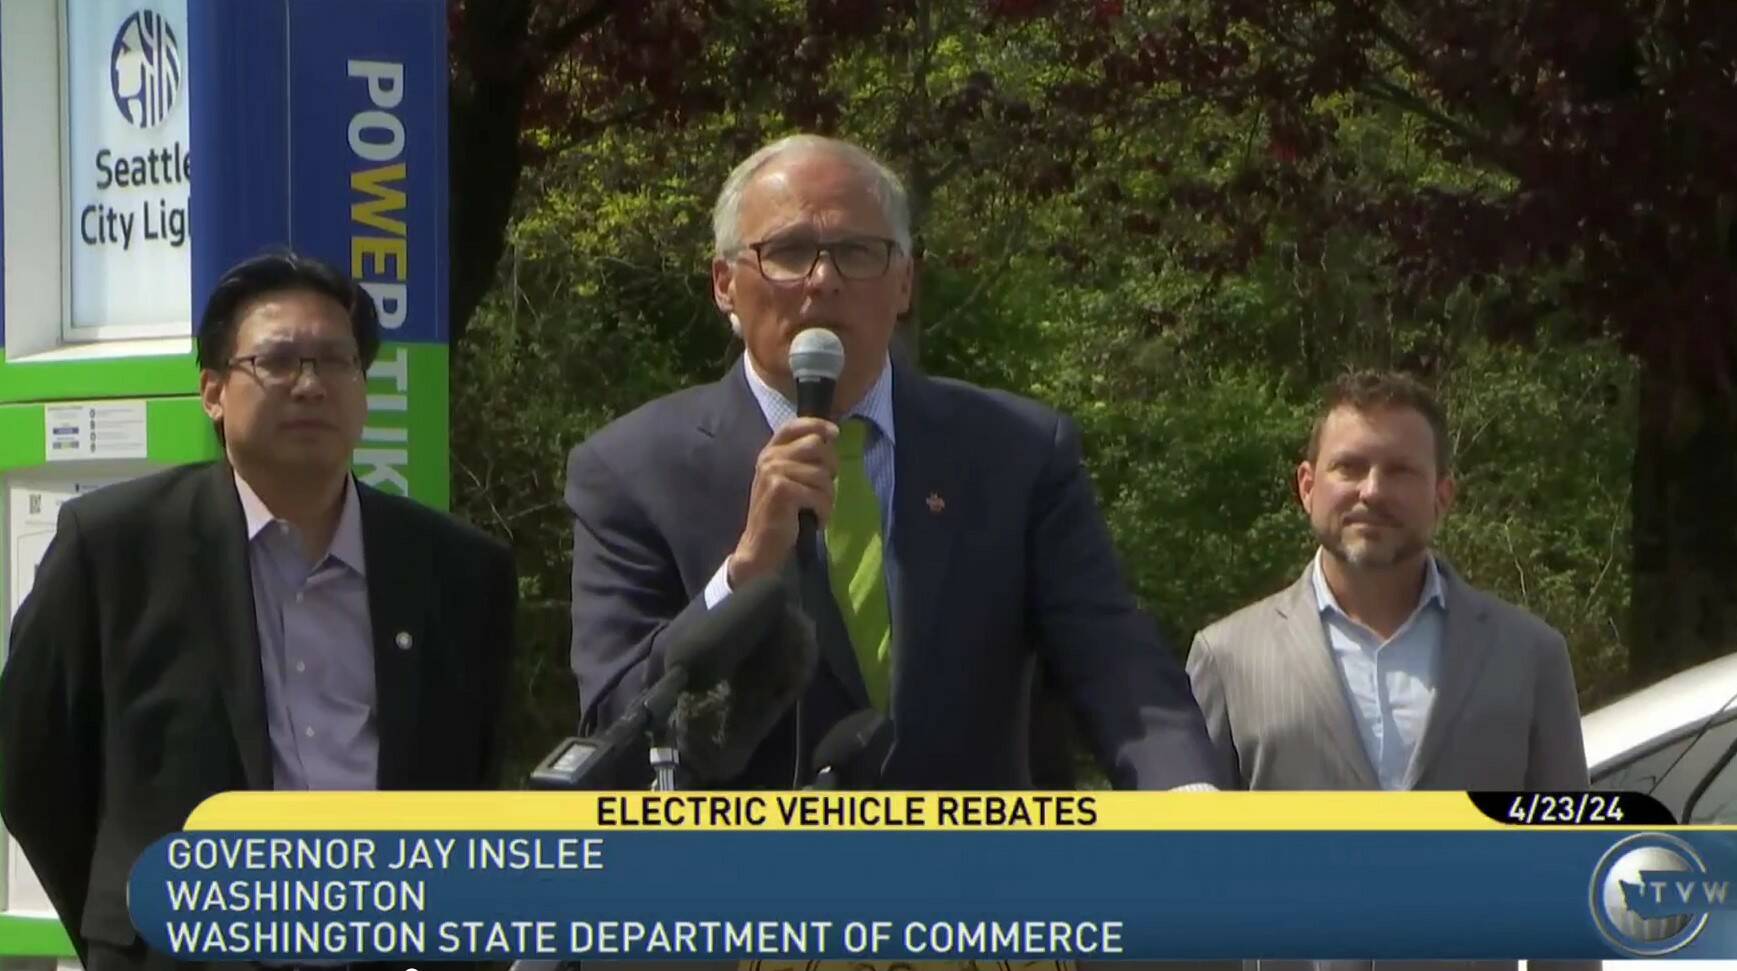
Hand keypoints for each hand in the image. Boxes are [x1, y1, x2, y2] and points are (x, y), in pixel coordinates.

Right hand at [727, 418, 837, 585]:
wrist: (760, 547)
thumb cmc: (780, 514)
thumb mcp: (787, 479)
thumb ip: (802, 459)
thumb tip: (831, 439)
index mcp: (770, 452)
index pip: (795, 425)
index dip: (818, 425)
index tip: (835, 434)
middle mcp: (769, 458)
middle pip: (816, 445)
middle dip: (830, 468)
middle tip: (824, 490)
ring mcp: (774, 472)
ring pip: (822, 475)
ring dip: (827, 497)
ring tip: (816, 510)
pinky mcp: (782, 491)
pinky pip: (819, 495)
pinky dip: (823, 512)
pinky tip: (814, 520)